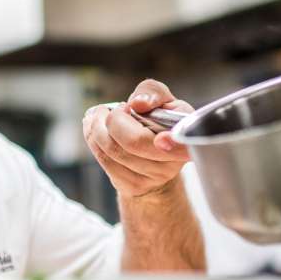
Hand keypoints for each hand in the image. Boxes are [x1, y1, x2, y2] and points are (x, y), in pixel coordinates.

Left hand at [83, 79, 193, 197]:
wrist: (154, 154)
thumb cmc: (159, 120)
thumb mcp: (162, 99)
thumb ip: (153, 93)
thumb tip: (138, 104)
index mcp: (187, 136)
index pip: (182, 146)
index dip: (169, 142)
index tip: (159, 136)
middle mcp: (174, 161)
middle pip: (134, 142)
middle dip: (113, 120)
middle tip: (107, 110)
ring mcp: (154, 178)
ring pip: (113, 151)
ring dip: (96, 128)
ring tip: (96, 116)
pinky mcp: (134, 187)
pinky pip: (105, 161)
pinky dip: (93, 140)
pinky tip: (93, 129)